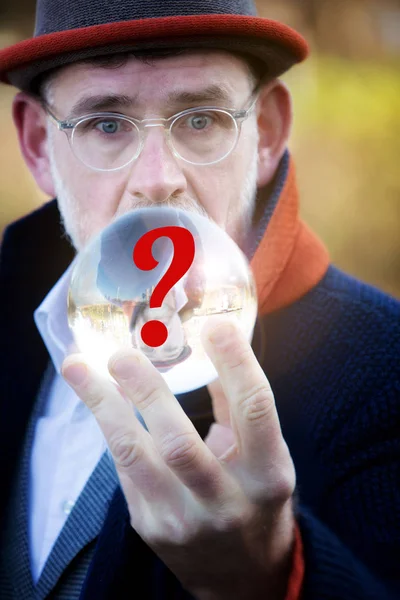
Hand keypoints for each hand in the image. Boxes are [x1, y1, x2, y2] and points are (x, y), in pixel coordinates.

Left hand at [62, 319, 295, 599]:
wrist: (243, 576)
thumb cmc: (257, 501)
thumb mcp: (265, 456)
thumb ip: (239, 405)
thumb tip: (214, 346)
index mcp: (267, 475)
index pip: (254, 410)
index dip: (235, 363)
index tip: (214, 326)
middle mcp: (224, 501)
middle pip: (179, 441)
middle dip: (146, 390)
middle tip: (122, 352)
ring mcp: (181, 519)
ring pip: (133, 455)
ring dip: (103, 405)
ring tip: (78, 367)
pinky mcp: (149, 525)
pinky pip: (123, 466)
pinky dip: (110, 424)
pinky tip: (97, 395)